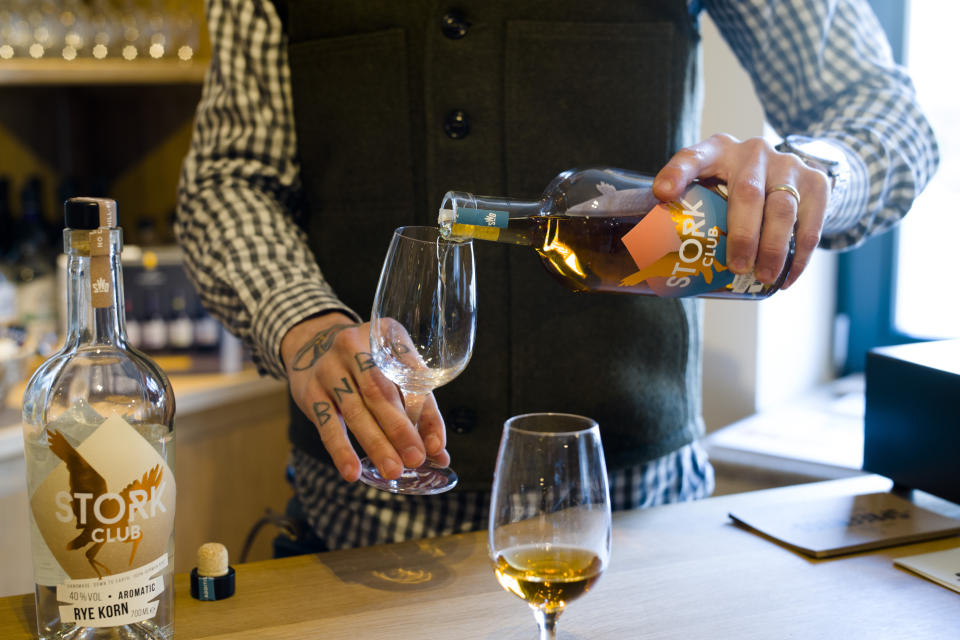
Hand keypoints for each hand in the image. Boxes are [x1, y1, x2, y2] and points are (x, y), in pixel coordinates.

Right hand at [281, 313, 449, 481]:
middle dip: (400, 429)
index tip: (436, 446)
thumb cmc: (366, 361)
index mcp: (383, 336)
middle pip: (379, 392)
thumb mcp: (393, 366)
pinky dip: (341, 450)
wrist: (311, 344)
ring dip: (376, 444)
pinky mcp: (310, 393)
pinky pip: (327, 425)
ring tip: (392, 470)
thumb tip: (438, 453)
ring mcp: (328, 370)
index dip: (427, 413)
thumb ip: (418, 405)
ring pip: (355, 411)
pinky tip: (352, 472)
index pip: (410, 376)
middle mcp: (353, 347)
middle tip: (416, 459)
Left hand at [653, 133, 829, 288]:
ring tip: (764, 276)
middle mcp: (752, 153)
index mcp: (716, 151)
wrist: (791, 172)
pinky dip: (801, 254)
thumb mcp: (713, 184)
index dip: (677, 174)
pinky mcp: (816, 182)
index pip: (692, 157)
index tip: (662, 194)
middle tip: (737, 266)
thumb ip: (690, 209)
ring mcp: (787, 165)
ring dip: (774, 247)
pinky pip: (810, 221)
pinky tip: (787, 277)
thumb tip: (655, 257)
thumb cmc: (736, 186)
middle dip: (743, 234)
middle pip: (748, 193)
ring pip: (783, 208)